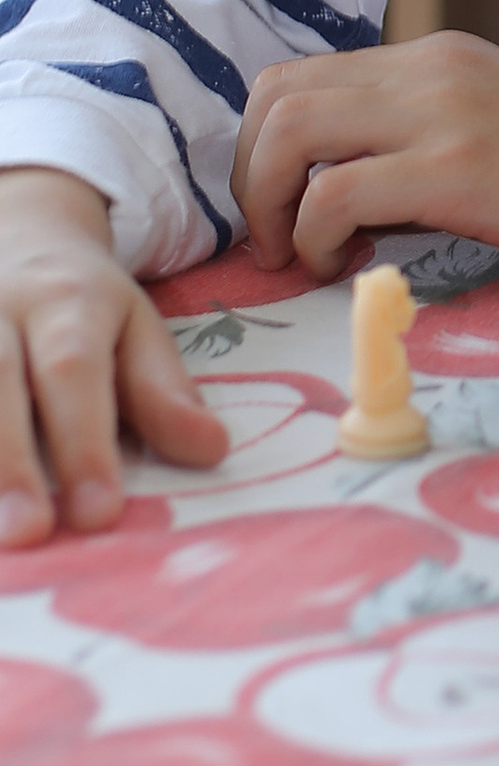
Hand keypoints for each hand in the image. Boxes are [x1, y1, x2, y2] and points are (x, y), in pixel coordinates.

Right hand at [0, 172, 227, 542]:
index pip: (73, 369)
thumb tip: (212, 450)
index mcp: (66, 299)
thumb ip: (164, 391)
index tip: (99, 514)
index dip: (83, 441)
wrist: (16, 233)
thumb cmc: (82, 302)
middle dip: (10, 462)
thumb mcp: (135, 327)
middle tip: (30, 533)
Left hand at [231, 36, 498, 272]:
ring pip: (289, 130)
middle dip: (250, 175)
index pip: (299, 76)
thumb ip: (427, 136)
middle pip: (274, 94)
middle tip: (277, 237)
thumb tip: (353, 191)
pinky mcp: (458, 167)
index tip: (286, 208)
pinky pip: (337, 192)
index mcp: (435, 56)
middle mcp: (428, 68)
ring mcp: (441, 112)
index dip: (264, 147)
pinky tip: (347, 264)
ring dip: (270, 202)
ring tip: (300, 254)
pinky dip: (316, 236)